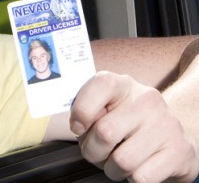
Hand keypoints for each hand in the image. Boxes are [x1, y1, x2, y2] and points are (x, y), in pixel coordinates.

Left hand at [70, 71, 198, 181]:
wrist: (169, 140)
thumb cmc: (126, 126)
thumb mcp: (103, 111)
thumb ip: (87, 112)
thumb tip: (80, 126)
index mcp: (123, 85)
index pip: (101, 84)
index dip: (82, 110)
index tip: (78, 127)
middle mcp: (147, 100)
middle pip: (105, 133)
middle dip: (92, 151)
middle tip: (98, 152)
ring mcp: (166, 124)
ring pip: (123, 161)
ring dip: (112, 169)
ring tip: (118, 162)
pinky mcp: (179, 151)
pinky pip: (141, 177)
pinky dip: (132, 179)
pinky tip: (138, 167)